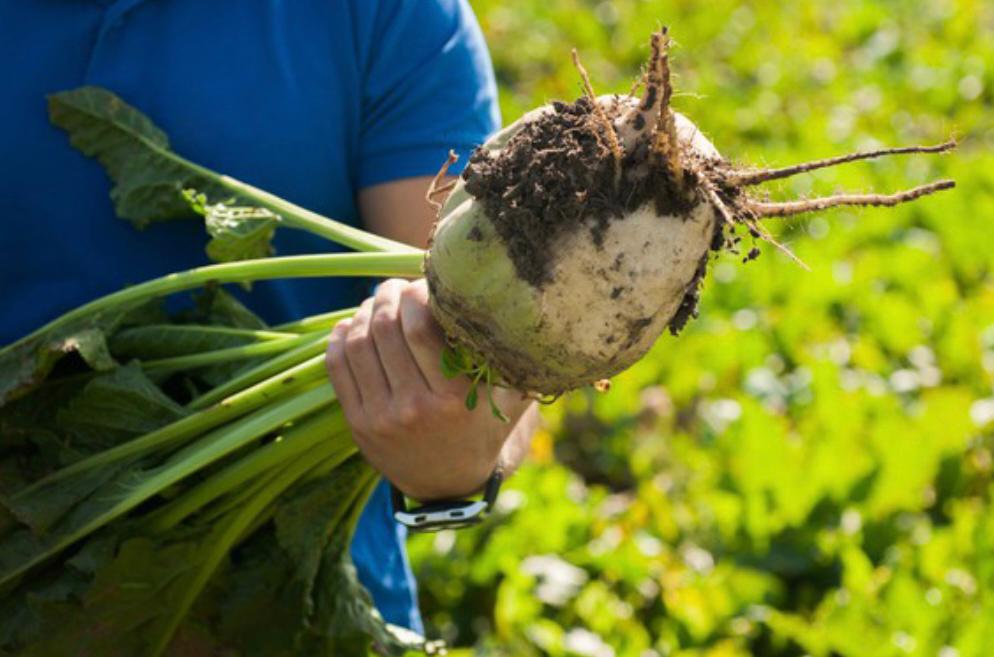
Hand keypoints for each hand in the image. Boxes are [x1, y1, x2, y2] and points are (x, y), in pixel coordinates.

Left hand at [324, 279, 531, 500]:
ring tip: (377, 302)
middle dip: (388, 296)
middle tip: (395, 286)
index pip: (421, 329)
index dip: (416, 295)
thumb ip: (513, 357)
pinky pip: (337, 368)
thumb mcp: (511, 397)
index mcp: (456, 399)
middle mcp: (415, 409)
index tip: (423, 284)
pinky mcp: (358, 425)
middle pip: (386, 330)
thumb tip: (514, 300)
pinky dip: (340, 338)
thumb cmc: (486, 428)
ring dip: (365, 312)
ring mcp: (382, 419)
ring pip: (359, 344)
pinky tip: (352, 324)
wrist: (451, 486)